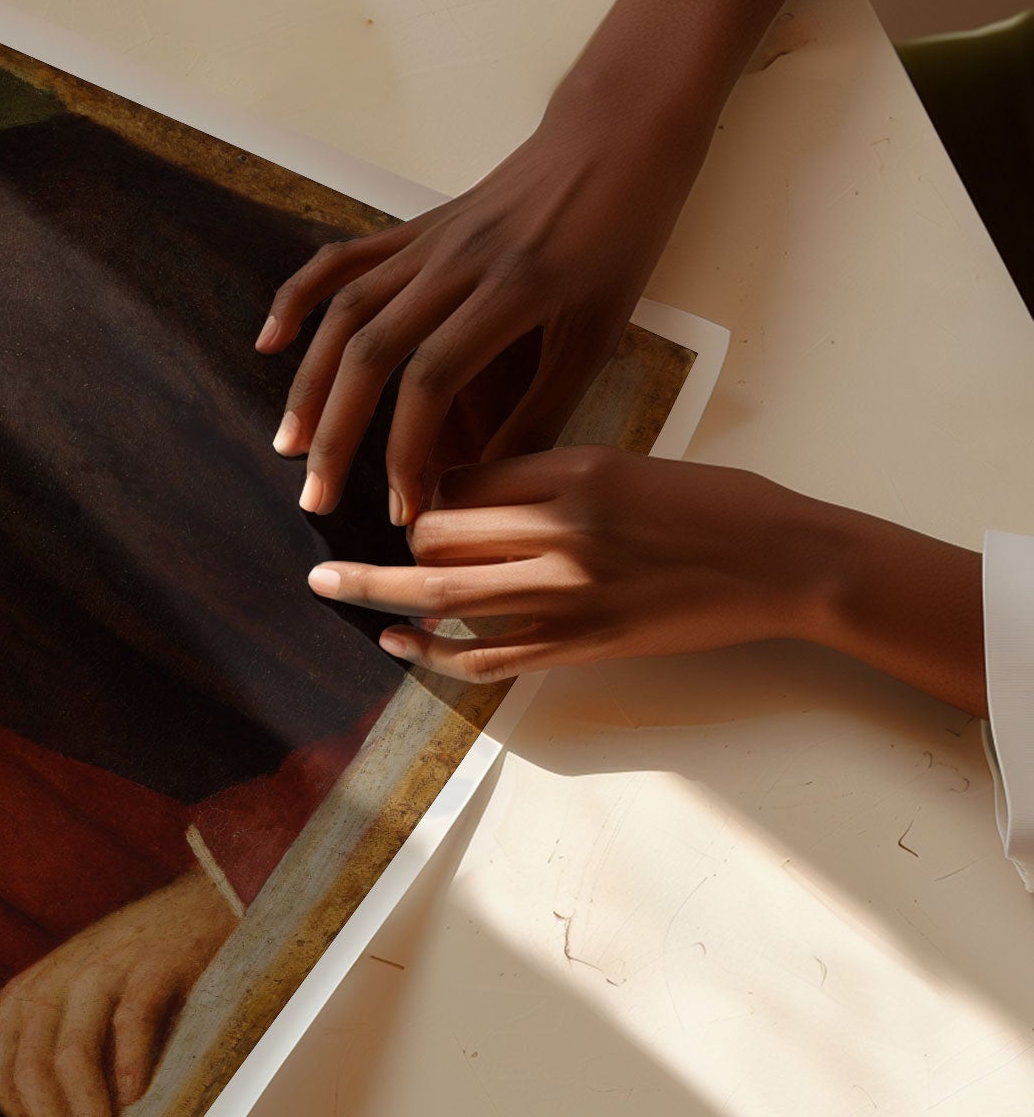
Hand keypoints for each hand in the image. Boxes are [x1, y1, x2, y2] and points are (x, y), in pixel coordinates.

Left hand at [0, 869, 236, 1116]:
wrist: (200, 908)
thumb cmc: (139, 978)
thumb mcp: (82, 1012)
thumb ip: (64, 1062)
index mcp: (27, 998)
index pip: (5, 1078)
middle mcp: (54, 981)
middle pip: (32, 1070)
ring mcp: (102, 968)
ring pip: (72, 1051)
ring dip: (84, 1108)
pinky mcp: (152, 963)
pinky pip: (131, 1018)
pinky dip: (131, 1062)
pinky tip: (139, 1098)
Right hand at [259, 0, 841, 524]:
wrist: (616, 135)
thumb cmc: (621, 235)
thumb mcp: (600, 329)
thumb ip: (547, 405)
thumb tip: (498, 482)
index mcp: (512, 290)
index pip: (433, 379)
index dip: (409, 450)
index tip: (406, 509)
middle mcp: (457, 263)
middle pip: (371, 352)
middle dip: (338, 433)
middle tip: (317, 499)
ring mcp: (427, 242)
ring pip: (345, 313)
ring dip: (309, 384)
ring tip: (290, 445)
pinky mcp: (413, 229)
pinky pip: (342, 263)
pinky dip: (299, 300)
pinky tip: (270, 342)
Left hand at [306, 448, 985, 716]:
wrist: (788, 563)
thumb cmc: (718, 504)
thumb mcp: (628, 462)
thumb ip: (550, 475)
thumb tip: (468, 490)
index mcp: (576, 470)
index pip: (463, 474)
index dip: (425, 485)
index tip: (404, 492)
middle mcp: (564, 530)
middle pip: (440, 532)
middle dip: (394, 539)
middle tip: (349, 541)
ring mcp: (571, 594)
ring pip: (446, 594)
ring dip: (379, 591)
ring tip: (329, 585)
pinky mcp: (585, 644)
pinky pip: (488, 654)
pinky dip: (433, 649)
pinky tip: (399, 640)